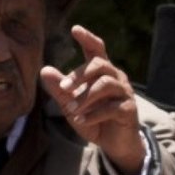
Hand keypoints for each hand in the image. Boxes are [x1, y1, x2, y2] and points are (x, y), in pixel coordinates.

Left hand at [39, 26, 146, 174]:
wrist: (114, 144)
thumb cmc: (93, 119)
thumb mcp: (71, 105)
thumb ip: (60, 90)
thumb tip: (44, 70)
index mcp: (102, 73)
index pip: (97, 50)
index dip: (87, 39)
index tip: (75, 29)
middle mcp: (116, 78)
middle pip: (100, 64)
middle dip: (80, 75)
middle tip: (64, 88)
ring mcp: (125, 93)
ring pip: (105, 85)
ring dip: (85, 97)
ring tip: (71, 110)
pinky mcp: (129, 110)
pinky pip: (111, 107)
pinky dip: (93, 114)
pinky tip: (81, 120)